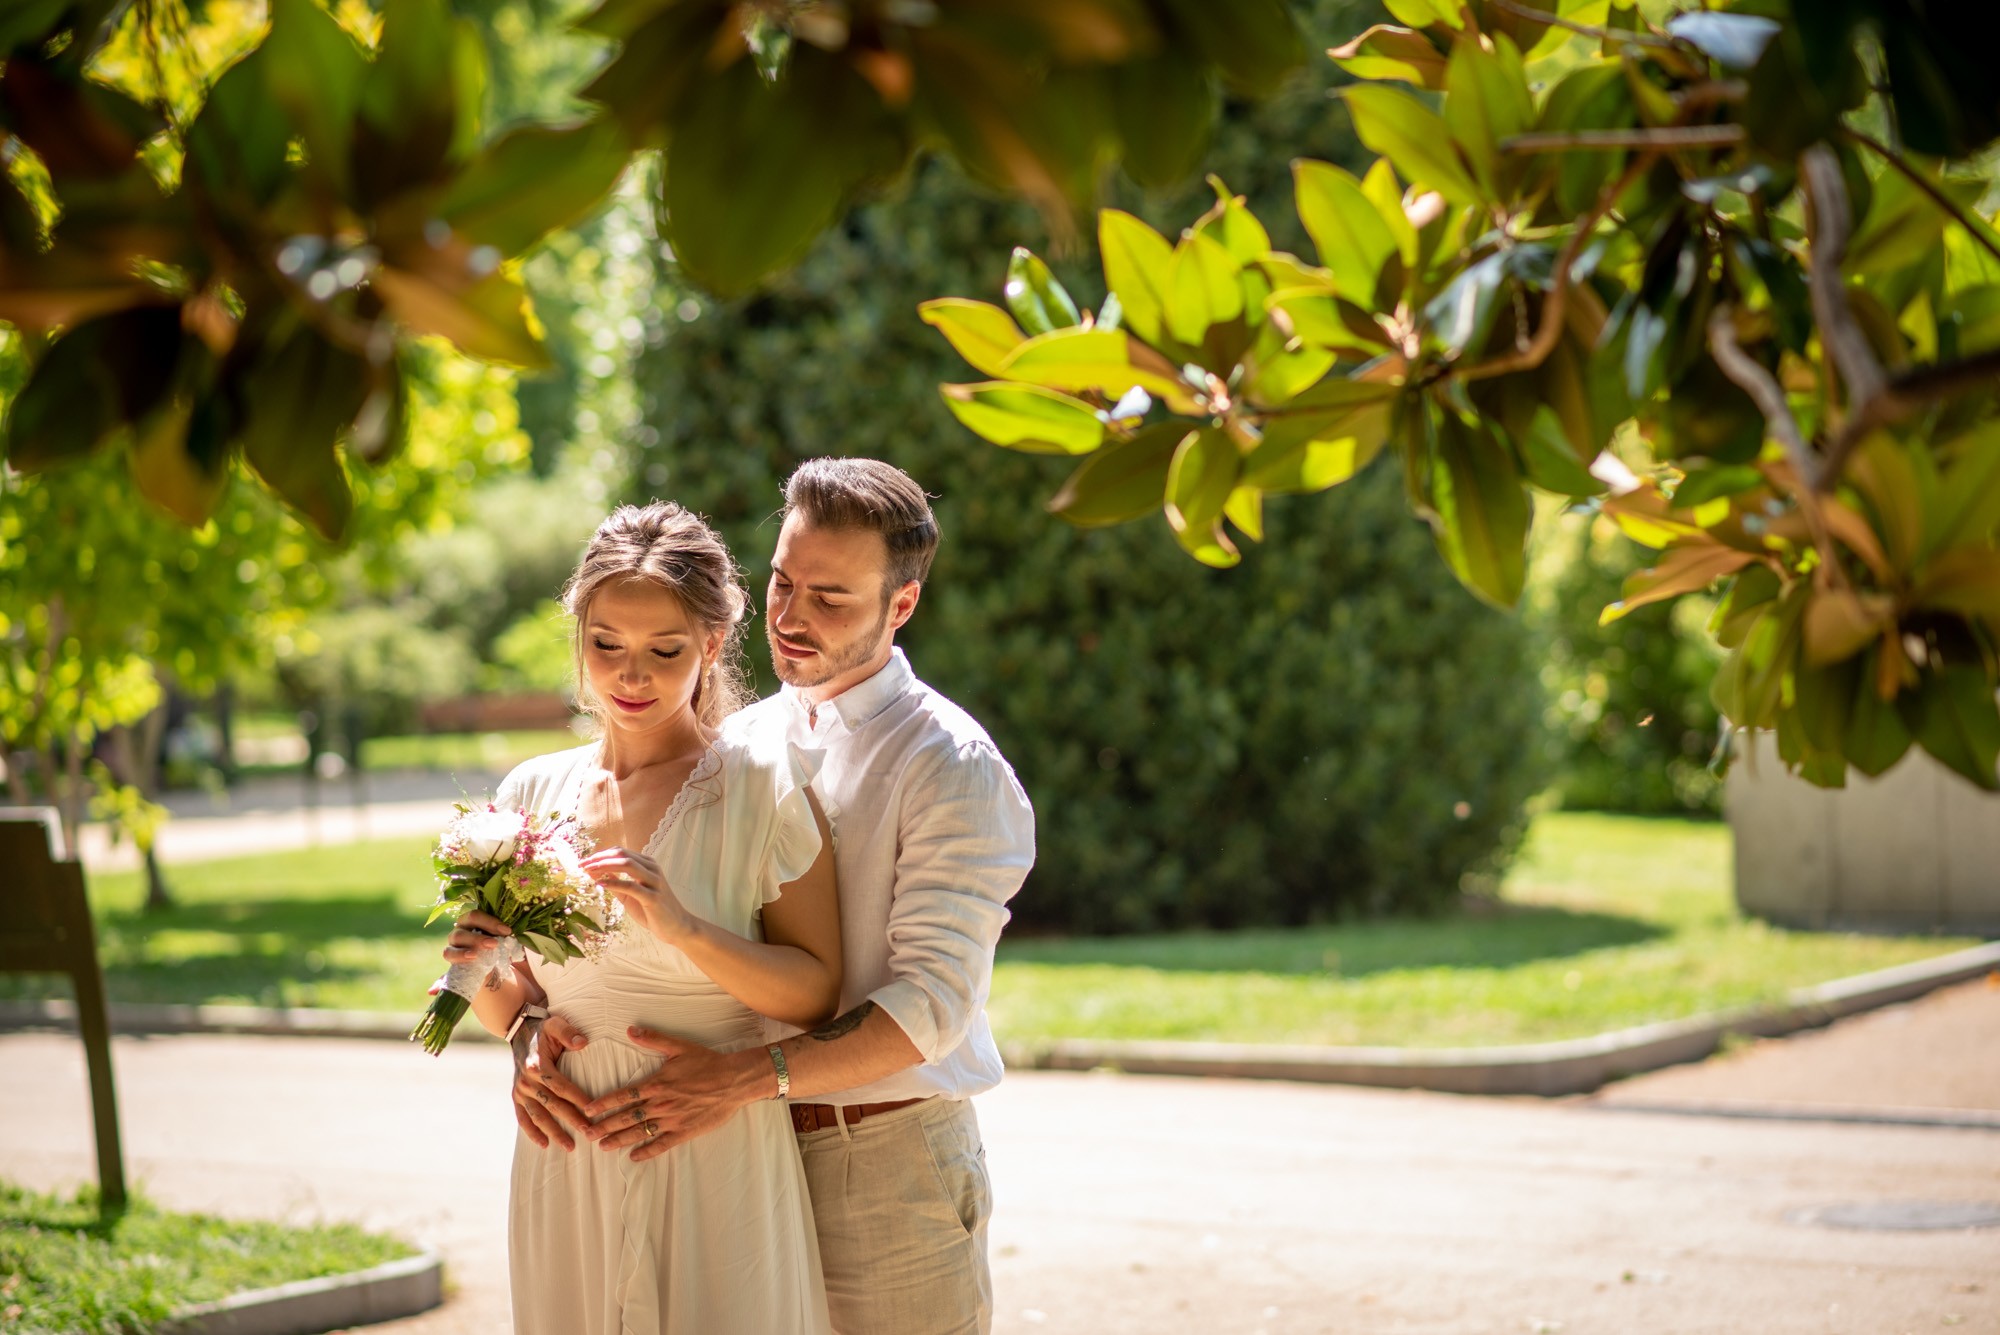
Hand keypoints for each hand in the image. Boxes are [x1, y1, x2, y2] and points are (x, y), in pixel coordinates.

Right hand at [443, 908, 511, 964]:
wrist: (484, 967)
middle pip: (469, 918)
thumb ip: (506, 936)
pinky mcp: (449, 953)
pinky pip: (449, 952)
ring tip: (488, 947)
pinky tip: (472, 956)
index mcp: (476, 918)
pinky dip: (460, 954)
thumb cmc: (494, 948)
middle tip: (498, 939)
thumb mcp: (502, 941)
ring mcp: (454, 938)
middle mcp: (463, 924)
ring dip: (475, 940)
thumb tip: (515, 936)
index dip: (493, 921)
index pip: (481, 912)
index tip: (507, 931)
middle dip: (486, 926)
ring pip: (458, 935)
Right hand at [512, 1012, 593, 1151]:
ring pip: (538, 1116)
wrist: (520, 1031)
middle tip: (589, 1133)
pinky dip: (531, 1132)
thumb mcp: (556, 1024)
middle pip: (552, 1105)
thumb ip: (568, 1032)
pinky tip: (543, 1144)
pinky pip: (522, 1117)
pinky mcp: (516, 1096)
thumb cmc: (544, 1029)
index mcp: (537, 1065)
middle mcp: (526, 1081)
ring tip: (570, 1146)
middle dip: (571, 1120)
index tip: (593, 1110)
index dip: (577, 1099)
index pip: (561, 1086)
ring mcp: (519, 1091)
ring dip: (553, 1132)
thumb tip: (583, 1043)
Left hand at [580, 1026, 763, 1162]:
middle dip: (605, 1125)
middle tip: (587, 1133)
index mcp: (657, 1083)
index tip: (588, 1110)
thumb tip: (631, 1029)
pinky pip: (662, 1144)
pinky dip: (647, 1151)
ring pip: (640, 1132)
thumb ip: (654, 1039)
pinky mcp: (685, 1131)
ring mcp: (672, 1119)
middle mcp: (661, 1103)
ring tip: (603, 1146)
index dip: (604, 1103)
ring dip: (620, 1140)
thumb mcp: (679, 1046)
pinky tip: (634, 1157)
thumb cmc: (707, 1062)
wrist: (734, 1080)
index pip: (624, 1095)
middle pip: (627, 1116)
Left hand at [583, 847, 694, 945]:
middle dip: (599, 858)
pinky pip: (631, 886)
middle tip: (581, 864)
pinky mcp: (653, 897)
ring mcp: (654, 882)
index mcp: (647, 865)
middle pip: (622, 855)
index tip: (584, 862)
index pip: (621, 852)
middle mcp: (652, 869)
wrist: (677, 927)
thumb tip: (595, 872)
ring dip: (605, 866)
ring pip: (628, 865)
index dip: (600, 854)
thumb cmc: (653, 910)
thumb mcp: (630, 894)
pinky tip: (600, 884)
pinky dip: (614, 883)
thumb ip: (615, 882)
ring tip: (588, 870)